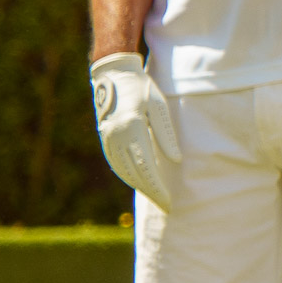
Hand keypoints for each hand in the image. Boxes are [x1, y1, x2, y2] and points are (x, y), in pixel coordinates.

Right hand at [91, 53, 181, 209]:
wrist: (113, 75)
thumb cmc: (142, 88)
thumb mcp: (159, 105)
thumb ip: (166, 134)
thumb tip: (175, 160)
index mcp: (133, 130)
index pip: (147, 168)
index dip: (158, 188)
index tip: (169, 202)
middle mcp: (117, 139)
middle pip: (136, 174)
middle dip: (152, 193)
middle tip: (167, 207)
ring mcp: (109, 140)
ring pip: (124, 172)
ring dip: (140, 186)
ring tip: (156, 197)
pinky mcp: (105, 139)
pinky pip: (117, 164)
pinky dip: (128, 176)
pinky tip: (138, 182)